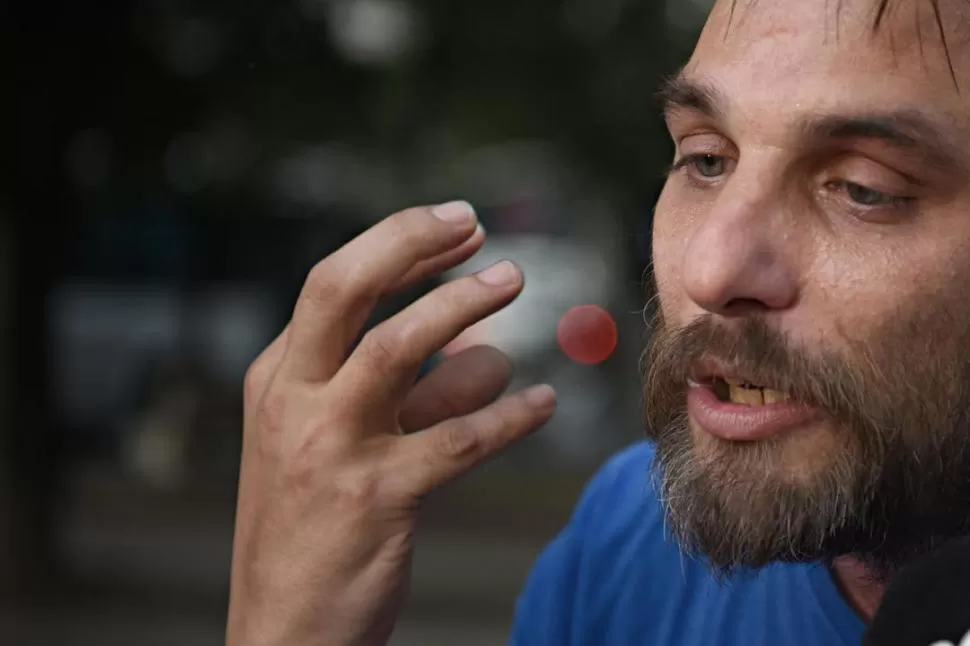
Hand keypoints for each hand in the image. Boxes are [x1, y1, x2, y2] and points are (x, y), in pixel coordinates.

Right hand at [225, 202, 557, 645]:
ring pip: (403, 348)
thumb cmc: (314, 521)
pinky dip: (512, 415)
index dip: (400, 243)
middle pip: (347, 290)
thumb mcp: (320, 440)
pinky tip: (543, 404)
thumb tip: (474, 340)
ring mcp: (332, 447)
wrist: (286, 626)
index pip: (336, 283)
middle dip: (412, 247)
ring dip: (468, 310)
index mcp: (277, 378)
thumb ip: (382, 386)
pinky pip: (462, 438)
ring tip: (513, 288)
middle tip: (478, 230)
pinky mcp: (379, 497)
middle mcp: (295, 401)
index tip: (458, 227)